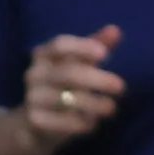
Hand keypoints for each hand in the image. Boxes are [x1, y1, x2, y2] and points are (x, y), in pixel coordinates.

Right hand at [21, 27, 123, 151]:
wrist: (35, 122)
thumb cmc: (63, 85)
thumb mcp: (79, 63)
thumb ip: (96, 46)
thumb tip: (115, 30)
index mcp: (43, 54)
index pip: (60, 44)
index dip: (82, 47)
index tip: (105, 55)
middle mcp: (34, 73)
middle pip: (68, 73)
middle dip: (97, 80)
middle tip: (121, 87)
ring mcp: (32, 97)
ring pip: (66, 99)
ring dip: (93, 104)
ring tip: (112, 108)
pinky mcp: (34, 120)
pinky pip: (60, 122)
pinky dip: (80, 124)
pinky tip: (93, 124)